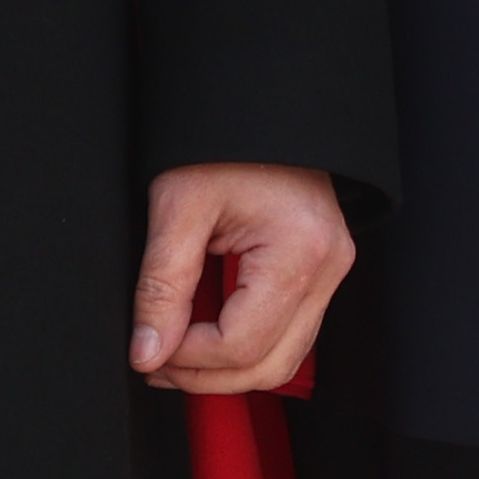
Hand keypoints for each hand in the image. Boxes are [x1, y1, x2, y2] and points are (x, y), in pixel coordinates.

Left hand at [131, 163, 353, 393]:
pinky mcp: (321, 272)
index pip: (241, 343)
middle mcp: (328, 269)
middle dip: (206, 376)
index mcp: (299, 251)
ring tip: (175, 352)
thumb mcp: (178, 206)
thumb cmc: (222, 141)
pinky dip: (246, 344)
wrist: (259, 102)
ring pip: (284, 360)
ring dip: (227, 369)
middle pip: (269, 366)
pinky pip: (289, 334)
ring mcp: (331, 273)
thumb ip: (161, 285)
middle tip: (154, 361)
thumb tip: (147, 352)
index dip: (188, 359)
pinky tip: (204, 332)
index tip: (147, 350)